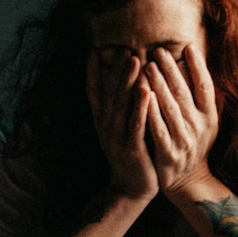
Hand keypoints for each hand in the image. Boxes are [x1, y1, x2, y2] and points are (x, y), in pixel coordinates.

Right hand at [86, 51, 157, 202]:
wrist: (132, 188)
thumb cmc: (132, 153)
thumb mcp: (121, 128)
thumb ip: (122, 106)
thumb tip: (125, 79)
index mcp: (103, 119)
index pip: (93, 90)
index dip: (91, 70)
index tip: (93, 49)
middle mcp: (106, 125)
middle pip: (109, 92)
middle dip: (116, 69)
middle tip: (125, 49)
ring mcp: (116, 137)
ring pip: (121, 104)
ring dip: (127, 82)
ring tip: (134, 61)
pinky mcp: (130, 148)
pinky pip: (135, 124)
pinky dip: (139, 107)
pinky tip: (146, 91)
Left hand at [143, 45, 219, 197]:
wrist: (188, 182)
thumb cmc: (196, 146)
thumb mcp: (209, 125)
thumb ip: (210, 101)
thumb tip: (209, 72)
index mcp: (209, 117)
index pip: (206, 86)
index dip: (199, 66)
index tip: (189, 47)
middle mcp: (199, 127)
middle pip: (185, 92)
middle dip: (171, 70)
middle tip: (158, 51)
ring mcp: (183, 140)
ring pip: (170, 108)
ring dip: (159, 86)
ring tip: (148, 66)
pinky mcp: (168, 153)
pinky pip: (158, 129)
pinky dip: (151, 112)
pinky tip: (142, 96)